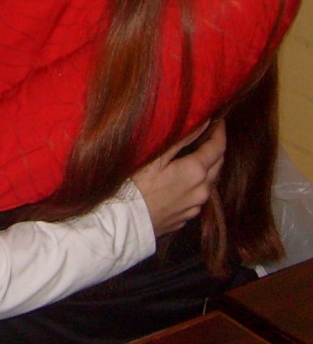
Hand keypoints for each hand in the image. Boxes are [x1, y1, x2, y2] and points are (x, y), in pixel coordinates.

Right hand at [133, 120, 224, 236]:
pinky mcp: (186, 218)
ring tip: (196, 155)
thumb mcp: (156, 157)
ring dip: (207, 167)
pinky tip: (183, 180)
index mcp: (196, 172)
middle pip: (218, 165)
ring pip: (208, 183)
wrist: (124, 224)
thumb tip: (204, 120)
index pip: (218, 147)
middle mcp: (202, 191)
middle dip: (216, 148)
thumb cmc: (135, 185)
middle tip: (209, 135)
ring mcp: (195, 207)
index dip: (220, 132)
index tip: (218, 119)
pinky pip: (197, 197)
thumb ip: (182, 138)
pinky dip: (196, 184)